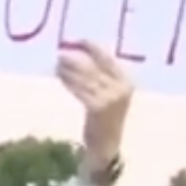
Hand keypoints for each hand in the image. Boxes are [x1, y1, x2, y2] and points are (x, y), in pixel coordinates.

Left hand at [56, 39, 131, 161]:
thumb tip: (80, 57)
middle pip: (94, 67)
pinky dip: (69, 81)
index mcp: (127, 82)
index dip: (92, 47)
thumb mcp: (110, 96)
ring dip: (69, 69)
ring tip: (57, 63)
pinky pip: (80, 89)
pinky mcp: (98, 107)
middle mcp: (121, 88)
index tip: (78, 40)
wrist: (106, 145)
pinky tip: (60, 76)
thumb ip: (101, 78)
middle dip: (76, 58)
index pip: (108, 59)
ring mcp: (111, 98)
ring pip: (85, 77)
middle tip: (61, 53)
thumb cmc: (104, 120)